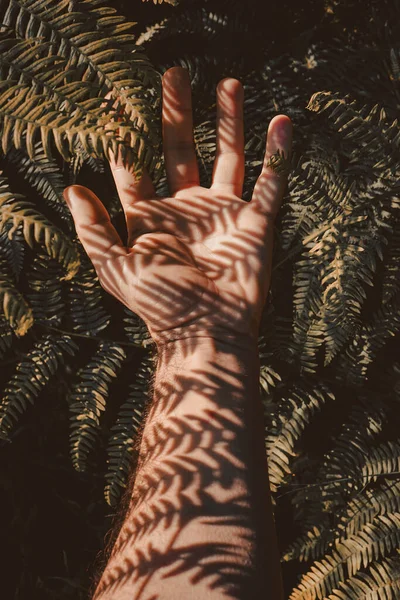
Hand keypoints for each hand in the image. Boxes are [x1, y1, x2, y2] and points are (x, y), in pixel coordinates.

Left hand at [63, 67, 292, 347]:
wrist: (208, 331)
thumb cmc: (160, 304)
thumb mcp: (116, 268)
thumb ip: (93, 230)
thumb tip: (72, 187)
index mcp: (152, 217)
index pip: (136, 167)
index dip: (128, 136)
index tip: (122, 99)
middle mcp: (187, 209)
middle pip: (181, 149)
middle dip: (177, 112)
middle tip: (174, 74)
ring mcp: (223, 214)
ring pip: (228, 157)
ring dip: (229, 121)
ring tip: (229, 83)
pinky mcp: (256, 223)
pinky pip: (271, 183)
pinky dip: (279, 156)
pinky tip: (282, 124)